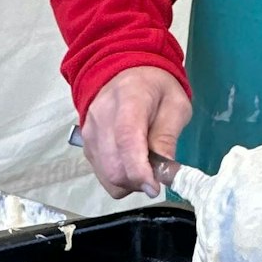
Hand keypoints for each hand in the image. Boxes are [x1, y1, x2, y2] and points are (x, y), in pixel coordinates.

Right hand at [81, 66, 191, 198]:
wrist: (126, 73)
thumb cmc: (156, 88)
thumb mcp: (176, 105)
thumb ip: (168, 137)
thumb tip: (163, 173)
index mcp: (128, 99)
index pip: (126, 139)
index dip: (139, 169)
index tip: (155, 187)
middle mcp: (101, 116)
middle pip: (114, 164)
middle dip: (138, 181)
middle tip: (157, 175)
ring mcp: (90, 132)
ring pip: (107, 175)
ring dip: (130, 183)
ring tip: (145, 167)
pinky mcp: (86, 145)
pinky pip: (102, 175)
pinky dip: (120, 180)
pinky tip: (131, 164)